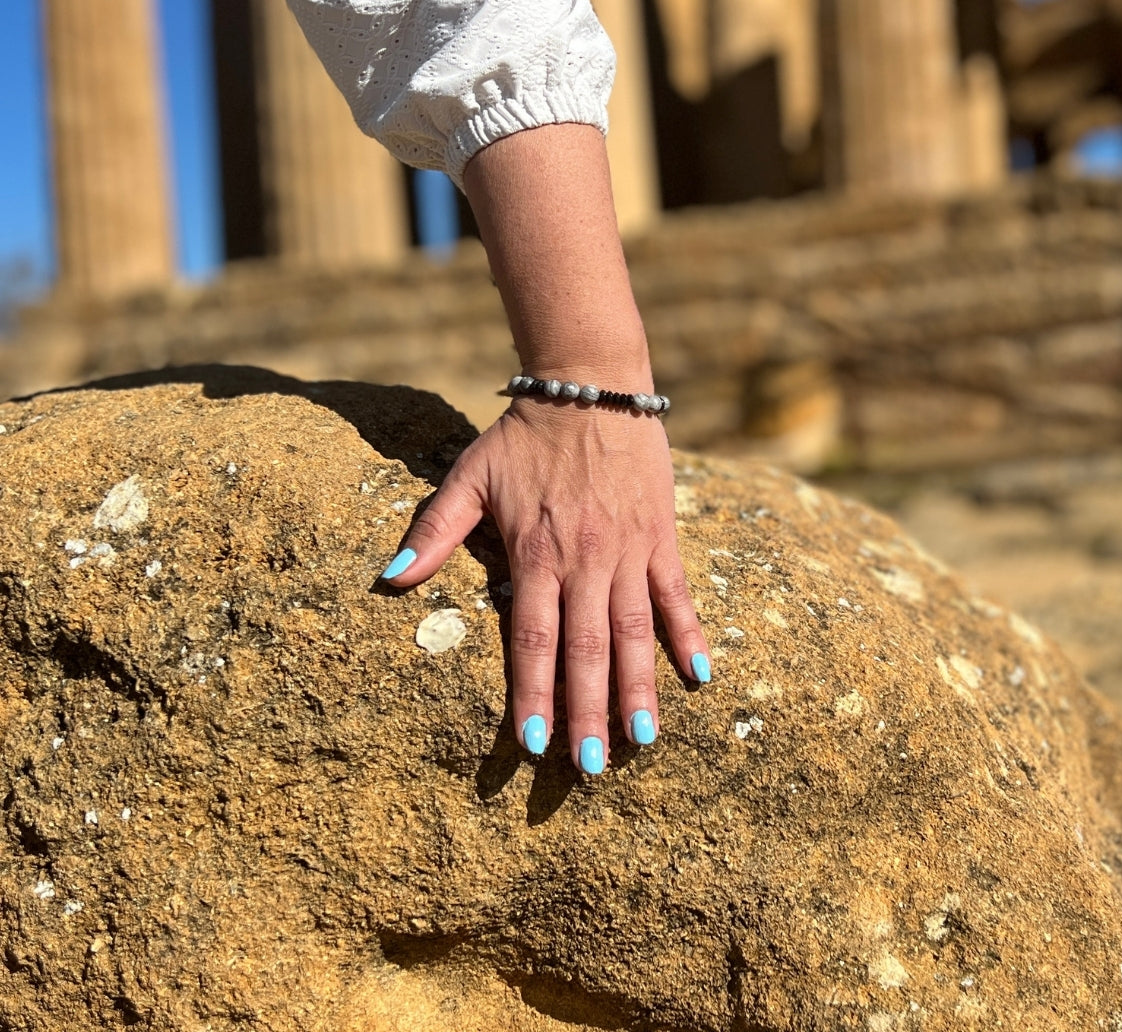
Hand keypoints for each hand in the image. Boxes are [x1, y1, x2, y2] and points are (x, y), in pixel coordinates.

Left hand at [381, 397, 710, 773]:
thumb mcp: (469, 476)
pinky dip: (688, 634)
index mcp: (535, 553)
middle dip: (588, 711)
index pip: (531, 638)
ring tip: (642, 742)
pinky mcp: (660, 535)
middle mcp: (585, 560)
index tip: (531, 745)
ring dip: (638, 688)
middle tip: (591, 769)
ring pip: (635, 631)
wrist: (589, 385)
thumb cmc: (523, 436)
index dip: (532, 693)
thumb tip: (389, 579)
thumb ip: (433, 531)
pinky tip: (699, 677)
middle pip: (587, 648)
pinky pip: (676, 593)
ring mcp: (628, 550)